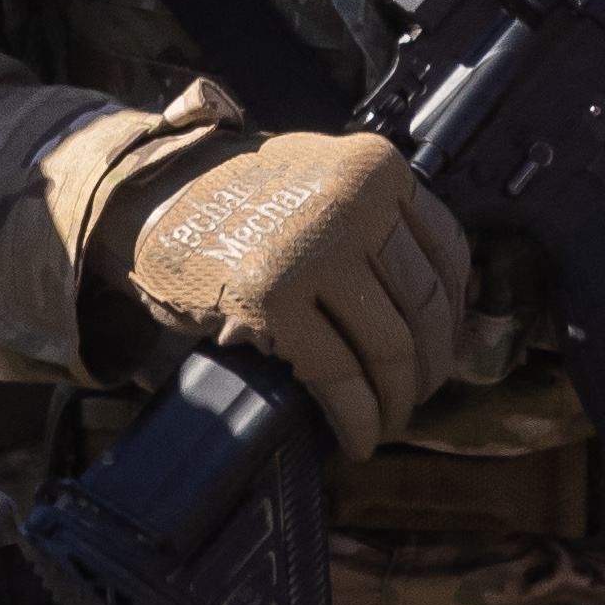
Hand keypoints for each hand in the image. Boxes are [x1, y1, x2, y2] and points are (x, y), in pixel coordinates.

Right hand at [106, 131, 468, 458]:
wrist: (152, 197)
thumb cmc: (239, 198)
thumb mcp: (323, 176)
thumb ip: (376, 215)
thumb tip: (434, 304)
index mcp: (377, 168)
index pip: (447, 254)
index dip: (453, 314)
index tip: (441, 346)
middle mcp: (354, 203)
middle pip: (425, 307)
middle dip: (427, 366)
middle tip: (415, 394)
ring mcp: (314, 251)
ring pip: (390, 347)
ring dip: (395, 399)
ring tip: (387, 420)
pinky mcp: (273, 298)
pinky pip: (338, 375)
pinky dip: (355, 418)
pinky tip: (356, 436)